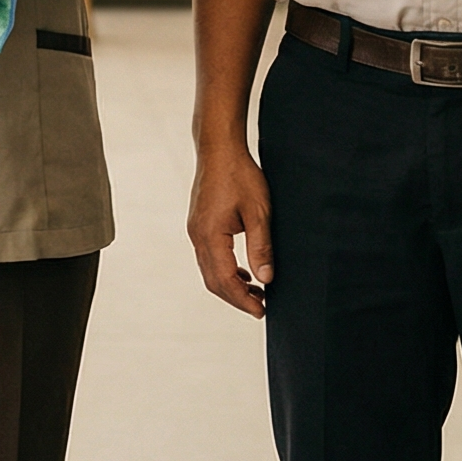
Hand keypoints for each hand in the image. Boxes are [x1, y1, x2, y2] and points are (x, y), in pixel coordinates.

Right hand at [188, 145, 272, 317]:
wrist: (219, 149)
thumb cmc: (240, 175)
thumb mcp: (258, 212)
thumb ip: (261, 247)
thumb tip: (266, 279)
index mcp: (210, 235)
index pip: (225, 280)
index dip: (243, 300)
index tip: (262, 311)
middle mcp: (197, 236)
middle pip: (213, 281)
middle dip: (236, 298)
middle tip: (260, 307)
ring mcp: (195, 230)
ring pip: (209, 271)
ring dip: (231, 285)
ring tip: (255, 292)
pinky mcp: (199, 225)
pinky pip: (208, 257)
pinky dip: (225, 270)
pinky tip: (243, 271)